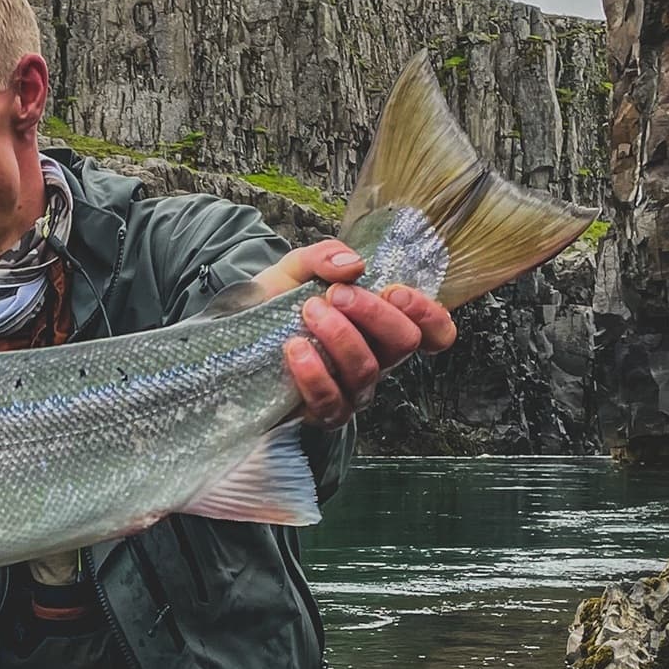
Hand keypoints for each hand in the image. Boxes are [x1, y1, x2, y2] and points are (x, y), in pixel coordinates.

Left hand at [250, 239, 457, 427]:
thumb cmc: (277, 303)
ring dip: (340, 336)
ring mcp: (353, 389)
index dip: (427, 314)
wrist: (234, 333)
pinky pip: (331, 400)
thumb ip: (325, 256)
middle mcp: (377, 359)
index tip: (394, 291)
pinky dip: (315, 373)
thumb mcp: (297, 268)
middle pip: (403, 343)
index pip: (434, 331)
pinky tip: (296, 348)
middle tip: (337, 295)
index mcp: (382, 325)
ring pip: (367, 369)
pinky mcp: (323, 411)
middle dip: (373, 313)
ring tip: (309, 311)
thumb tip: (353, 264)